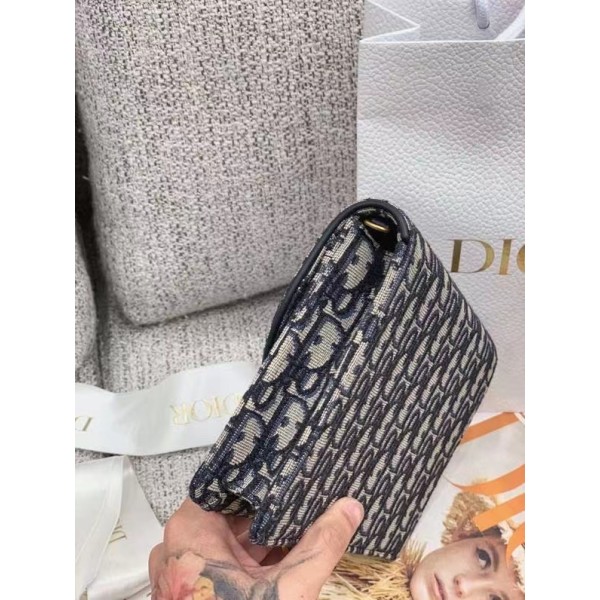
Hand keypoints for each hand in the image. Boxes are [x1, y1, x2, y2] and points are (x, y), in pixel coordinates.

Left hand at [149, 496, 363, 599]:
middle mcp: (180, 543)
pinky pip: (226, 558)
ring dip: (265, 533)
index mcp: (191, 529)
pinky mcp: (193, 586)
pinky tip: (284, 552)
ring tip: (302, 516)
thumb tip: (350, 507)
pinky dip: (253, 557)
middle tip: (307, 493)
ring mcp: (184, 566)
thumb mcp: (287, 589)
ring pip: (231, 536)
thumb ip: (321, 545)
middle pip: (233, 511)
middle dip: (272, 508)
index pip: (232, 484)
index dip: (266, 475)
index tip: (294, 465)